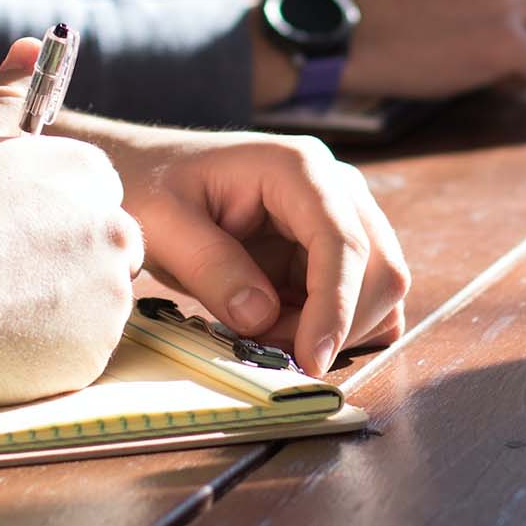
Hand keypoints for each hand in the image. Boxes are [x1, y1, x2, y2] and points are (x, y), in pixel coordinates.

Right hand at [0, 39, 143, 407]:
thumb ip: (9, 93)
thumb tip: (31, 44)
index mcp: (88, 174)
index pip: (93, 195)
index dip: (48, 217)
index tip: (8, 233)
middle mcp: (113, 229)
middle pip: (104, 248)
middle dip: (63, 262)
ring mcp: (109, 294)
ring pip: (94, 301)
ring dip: (56, 306)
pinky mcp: (95, 352)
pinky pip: (80, 350)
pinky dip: (48, 350)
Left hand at [71, 124, 410, 375]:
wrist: (146, 173)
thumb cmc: (150, 186)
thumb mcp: (163, 224)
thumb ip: (212, 268)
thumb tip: (262, 318)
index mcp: (297, 167)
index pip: (342, 241)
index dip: (335, 305)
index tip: (311, 359)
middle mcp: (334, 186)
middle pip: (379, 267)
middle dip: (337, 324)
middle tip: (270, 350)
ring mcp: (340, 215)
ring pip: (378, 287)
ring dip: (334, 328)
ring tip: (265, 333)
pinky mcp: (332, 247)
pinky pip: (361, 297)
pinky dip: (335, 327)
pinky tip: (285, 328)